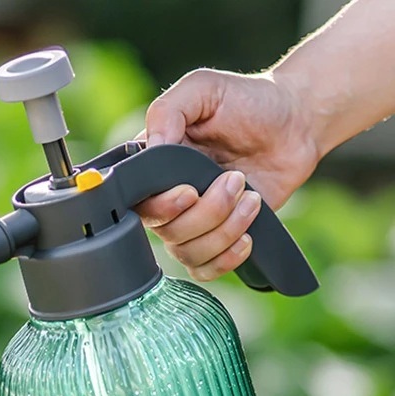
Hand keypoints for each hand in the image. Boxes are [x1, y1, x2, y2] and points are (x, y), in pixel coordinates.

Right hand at [136, 69, 319, 281]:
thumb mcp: (202, 88)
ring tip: (250, 198)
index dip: (163, 206)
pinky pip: (205, 268)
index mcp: (155, 166)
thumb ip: (167, 111)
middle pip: (166, 232)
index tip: (191, 190)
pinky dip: (226, 259)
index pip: (138, 204)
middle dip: (206, 213)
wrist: (295, 121)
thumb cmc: (248, 101)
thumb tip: (150, 149)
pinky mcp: (221, 237)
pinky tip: (247, 236)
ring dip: (224, 231)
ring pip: (188, 252)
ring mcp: (194, 221)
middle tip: (235, 179)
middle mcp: (168, 198)